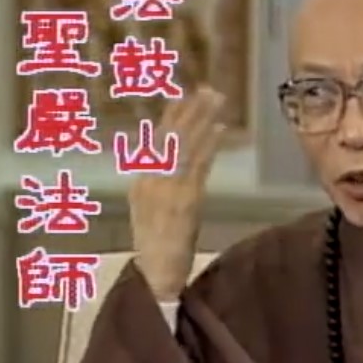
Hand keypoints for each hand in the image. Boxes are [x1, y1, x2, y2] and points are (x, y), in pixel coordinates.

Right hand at [129, 86, 224, 300]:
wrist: (156, 273)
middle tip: (207, 90)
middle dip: (190, 111)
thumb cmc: (158, 244)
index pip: (157, 141)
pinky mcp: (186, 201)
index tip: (185, 94)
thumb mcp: (152, 209)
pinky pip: (199, 167)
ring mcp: (168, 189)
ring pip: (186, 146)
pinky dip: (209, 146)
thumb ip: (159, 183)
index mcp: (142, 181)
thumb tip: (172, 159)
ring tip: (216, 100)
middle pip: (172, 137)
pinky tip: (220, 129)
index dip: (172, 116)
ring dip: (202, 120)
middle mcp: (151, 180)